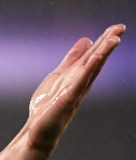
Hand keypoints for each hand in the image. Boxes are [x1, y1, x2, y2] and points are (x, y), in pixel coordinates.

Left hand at [25, 24, 124, 158]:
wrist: (37, 132)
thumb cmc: (48, 106)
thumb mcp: (59, 76)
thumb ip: (72, 59)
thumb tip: (86, 40)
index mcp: (78, 77)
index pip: (93, 57)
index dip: (104, 42)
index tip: (117, 28)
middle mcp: (80, 84)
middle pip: (96, 61)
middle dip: (108, 44)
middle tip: (121, 28)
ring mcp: (74, 92)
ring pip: (91, 70)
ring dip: (102, 54)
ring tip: (114, 39)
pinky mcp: (66, 100)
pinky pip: (79, 83)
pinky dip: (87, 71)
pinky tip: (95, 58)